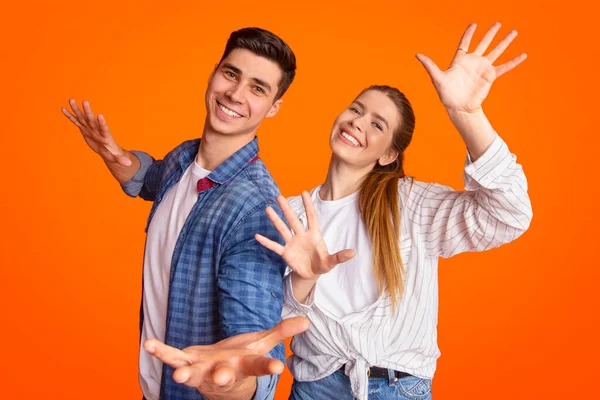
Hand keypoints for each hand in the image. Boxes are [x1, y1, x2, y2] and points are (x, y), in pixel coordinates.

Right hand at [61, 99, 131, 165]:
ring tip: (71, 100)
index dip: (102, 123)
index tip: (100, 115)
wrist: (107, 149)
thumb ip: (121, 159)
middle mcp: (97, 129)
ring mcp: (90, 128)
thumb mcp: (116, 157)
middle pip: (92, 120)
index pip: (104, 128)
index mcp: (105, 136)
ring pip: (82, 118)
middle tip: (85, 101)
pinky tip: (63, 109)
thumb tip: (128, 164)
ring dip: (76, 109)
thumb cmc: (113, 153)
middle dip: (88, 111)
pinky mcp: (84, 129)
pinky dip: (70, 116)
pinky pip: (76, 122)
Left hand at [144, 317, 309, 398]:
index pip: (260, 366)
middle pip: (224, 374)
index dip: (269, 367)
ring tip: (176, 376)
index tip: (281, 368)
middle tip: (222, 376)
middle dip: (222, 375)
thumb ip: (281, 332)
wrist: (219, 382)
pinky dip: (160, 352)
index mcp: (245, 365)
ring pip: (194, 373)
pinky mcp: (186, 365)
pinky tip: (149, 343)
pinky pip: (172, 358)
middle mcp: (224, 371)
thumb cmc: (241, 359)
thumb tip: (306, 320)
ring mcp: (202, 371)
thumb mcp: (261, 345)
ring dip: (185, 374)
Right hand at [255, 191, 354, 281]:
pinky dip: (266, 242)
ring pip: (282, 229)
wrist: (312, 274)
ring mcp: (292, 243)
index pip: (311, 217)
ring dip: (275, 220)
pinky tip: (257, 236)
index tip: (303, 192)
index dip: (308, 205)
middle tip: (279, 196)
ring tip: (267, 209)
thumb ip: (340, 256)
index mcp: (314, 235)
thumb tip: (353, 252)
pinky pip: (275, 246)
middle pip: (293, 220)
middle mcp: (301, 236)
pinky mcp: (286, 253)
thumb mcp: (332, 262)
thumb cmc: (323, 264)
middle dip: (286, 209)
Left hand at [416, 22, 526, 113]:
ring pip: (496, 51)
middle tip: (498, 23)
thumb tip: (417, 55)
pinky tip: (523, 55)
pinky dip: (513, 62)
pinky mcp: (490, 76)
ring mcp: (483, 68)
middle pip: (483, 43)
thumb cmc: (447, 95)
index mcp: (460, 60)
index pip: (465, 43)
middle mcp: (473, 62)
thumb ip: (430, 66)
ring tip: (513, 32)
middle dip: (490, 33)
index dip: (469, 34)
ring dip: (505, 42)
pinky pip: (504, 67)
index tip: (473, 24)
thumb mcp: (437, 78)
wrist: (459, 108)